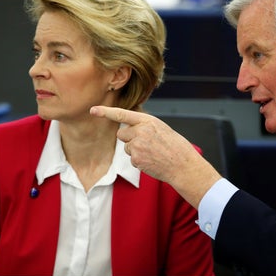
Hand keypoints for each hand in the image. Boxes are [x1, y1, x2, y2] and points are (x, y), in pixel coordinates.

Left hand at [89, 106, 221, 206]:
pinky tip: (152, 161)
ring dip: (136, 151)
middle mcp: (140, 131)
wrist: (182, 164)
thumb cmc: (175, 146)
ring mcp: (137, 146)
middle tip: (145, 144)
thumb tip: (130, 127)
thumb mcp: (161, 128)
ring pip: (126, 148)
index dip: (105, 112)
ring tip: (153, 153)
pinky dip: (140, 161)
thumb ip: (144, 125)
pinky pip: (132, 159)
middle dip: (129, 139)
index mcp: (147, 121)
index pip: (122, 114)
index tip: (93, 110)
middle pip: (121, 134)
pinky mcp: (136, 159)